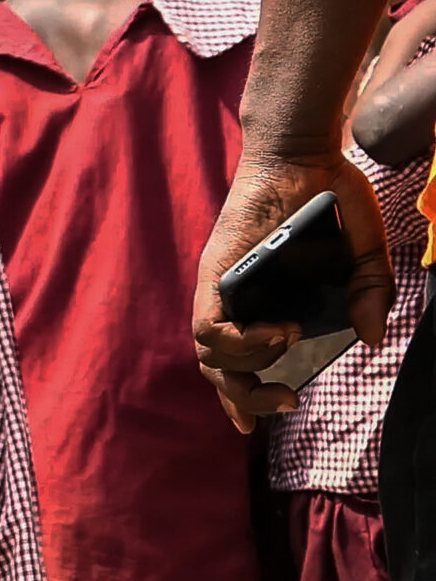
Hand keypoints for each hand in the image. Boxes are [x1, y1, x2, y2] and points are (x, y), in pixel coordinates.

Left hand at [193, 149, 394, 431]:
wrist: (306, 157)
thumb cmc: (330, 205)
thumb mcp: (364, 256)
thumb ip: (369, 295)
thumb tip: (372, 338)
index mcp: (262, 308)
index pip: (235, 365)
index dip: (240, 400)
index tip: (260, 424)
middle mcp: (235, 303)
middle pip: (218, 370)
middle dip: (245, 400)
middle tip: (285, 401)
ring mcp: (222, 290)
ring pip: (208, 355)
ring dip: (248, 365)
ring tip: (290, 343)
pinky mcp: (215, 276)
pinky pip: (208, 327)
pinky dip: (240, 341)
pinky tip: (279, 332)